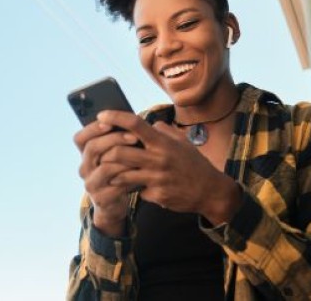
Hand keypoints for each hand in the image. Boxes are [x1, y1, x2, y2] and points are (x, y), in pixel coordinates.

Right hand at [74, 120, 140, 236]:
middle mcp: (84, 168)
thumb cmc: (119, 173)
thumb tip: (131, 119)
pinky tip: (141, 172)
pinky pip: (116, 184)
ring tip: (140, 154)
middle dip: (114, 139)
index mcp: (85, 155)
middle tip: (134, 136)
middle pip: (92, 148)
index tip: (109, 121)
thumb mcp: (115, 155)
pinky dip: (129, 177)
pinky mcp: (101, 198)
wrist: (115, 204)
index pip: (80, 138)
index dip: (93, 128)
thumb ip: (117, 140)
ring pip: (105, 167)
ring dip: (124, 159)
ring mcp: (91, 184)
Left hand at [95, 110, 241, 224]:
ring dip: (113, 174)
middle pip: (119, 152)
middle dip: (105, 153)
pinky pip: (137, 191)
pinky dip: (134, 189)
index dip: (115, 118)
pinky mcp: (157, 195)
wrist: (211, 192)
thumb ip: (164, 131)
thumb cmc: (194, 164)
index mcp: (163, 143)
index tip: (101, 116)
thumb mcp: (183, 142)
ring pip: (122, 175)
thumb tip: (149, 123)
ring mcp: (157, 179)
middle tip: (100, 154)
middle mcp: (159, 159)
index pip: (135, 124)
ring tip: (110, 173)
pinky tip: (137, 188)